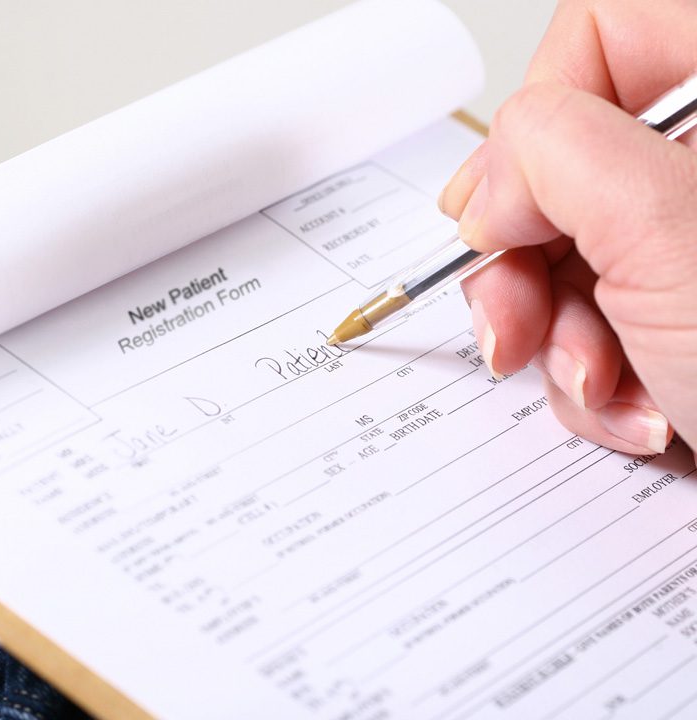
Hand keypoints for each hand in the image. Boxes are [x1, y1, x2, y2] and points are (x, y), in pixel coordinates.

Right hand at [438, 0, 696, 460]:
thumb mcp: (674, 240)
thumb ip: (555, 159)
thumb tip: (492, 186)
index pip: (602, 34)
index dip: (533, 122)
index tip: (504, 210)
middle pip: (570, 160)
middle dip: (529, 262)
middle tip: (517, 320)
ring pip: (576, 252)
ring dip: (561, 338)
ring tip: (606, 386)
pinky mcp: (694, 310)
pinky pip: (604, 317)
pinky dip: (599, 377)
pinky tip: (639, 410)